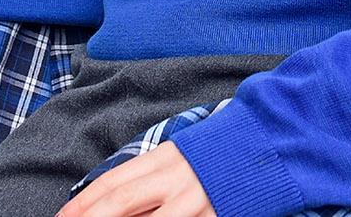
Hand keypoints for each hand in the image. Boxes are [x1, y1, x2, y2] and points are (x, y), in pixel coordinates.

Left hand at [59, 143, 214, 216]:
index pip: (113, 182)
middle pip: (122, 202)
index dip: (83, 203)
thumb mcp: (177, 156)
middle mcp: (178, 179)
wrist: (267, 146)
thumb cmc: (215, 154)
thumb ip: (146, 177)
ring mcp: (197, 202)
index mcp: (165, 158)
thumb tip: (107, 205)